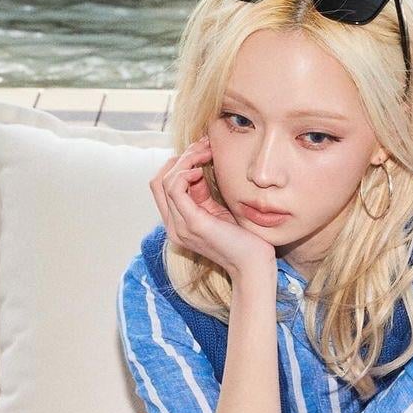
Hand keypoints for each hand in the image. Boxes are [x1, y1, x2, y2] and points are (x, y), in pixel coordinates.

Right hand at [150, 136, 275, 278]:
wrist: (253, 265)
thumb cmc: (243, 239)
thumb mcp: (218, 211)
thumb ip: (203, 194)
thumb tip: (197, 169)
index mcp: (177, 223)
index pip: (162, 186)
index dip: (179, 165)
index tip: (203, 152)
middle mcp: (173, 227)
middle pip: (158, 180)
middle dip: (180, 158)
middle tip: (205, 147)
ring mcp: (179, 227)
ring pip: (165, 180)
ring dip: (186, 160)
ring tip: (207, 153)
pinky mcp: (192, 223)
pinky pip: (175, 187)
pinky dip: (185, 172)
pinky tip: (202, 169)